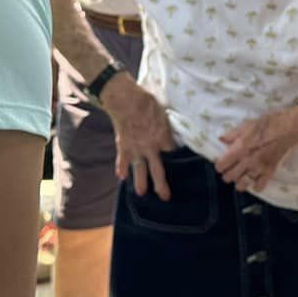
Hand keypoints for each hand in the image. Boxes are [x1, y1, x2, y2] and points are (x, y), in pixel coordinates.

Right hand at [101, 75, 176, 197]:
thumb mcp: (162, 111)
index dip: (175, 157)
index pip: (172, 152)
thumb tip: (167, 129)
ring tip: (141, 194)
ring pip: (139, 169)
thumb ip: (164, 124)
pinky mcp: (123, 145)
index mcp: (163, 137)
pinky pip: (122, 160)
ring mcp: (136, 148)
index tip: (177, 161)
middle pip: (158, 169)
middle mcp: (150, 147)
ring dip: (140, 182)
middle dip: (161, 184)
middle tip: (165, 197)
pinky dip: (120, 168)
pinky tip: (120, 177)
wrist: (125, 99)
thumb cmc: (146, 101)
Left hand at [216, 106, 297, 193]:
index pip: (221, 165)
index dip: (219, 164)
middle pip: (229, 177)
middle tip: (230, 169)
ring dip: (239, 182)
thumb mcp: (246, 125)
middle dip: (227, 174)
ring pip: (242, 185)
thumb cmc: (267, 124)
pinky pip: (260, 186)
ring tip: (241, 176)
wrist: (287, 129)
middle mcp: (247, 161)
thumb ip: (232, 134)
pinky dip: (255, 186)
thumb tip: (221, 139)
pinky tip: (254, 180)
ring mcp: (258, 168)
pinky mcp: (269, 172)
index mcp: (239, 149)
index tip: (222, 161)